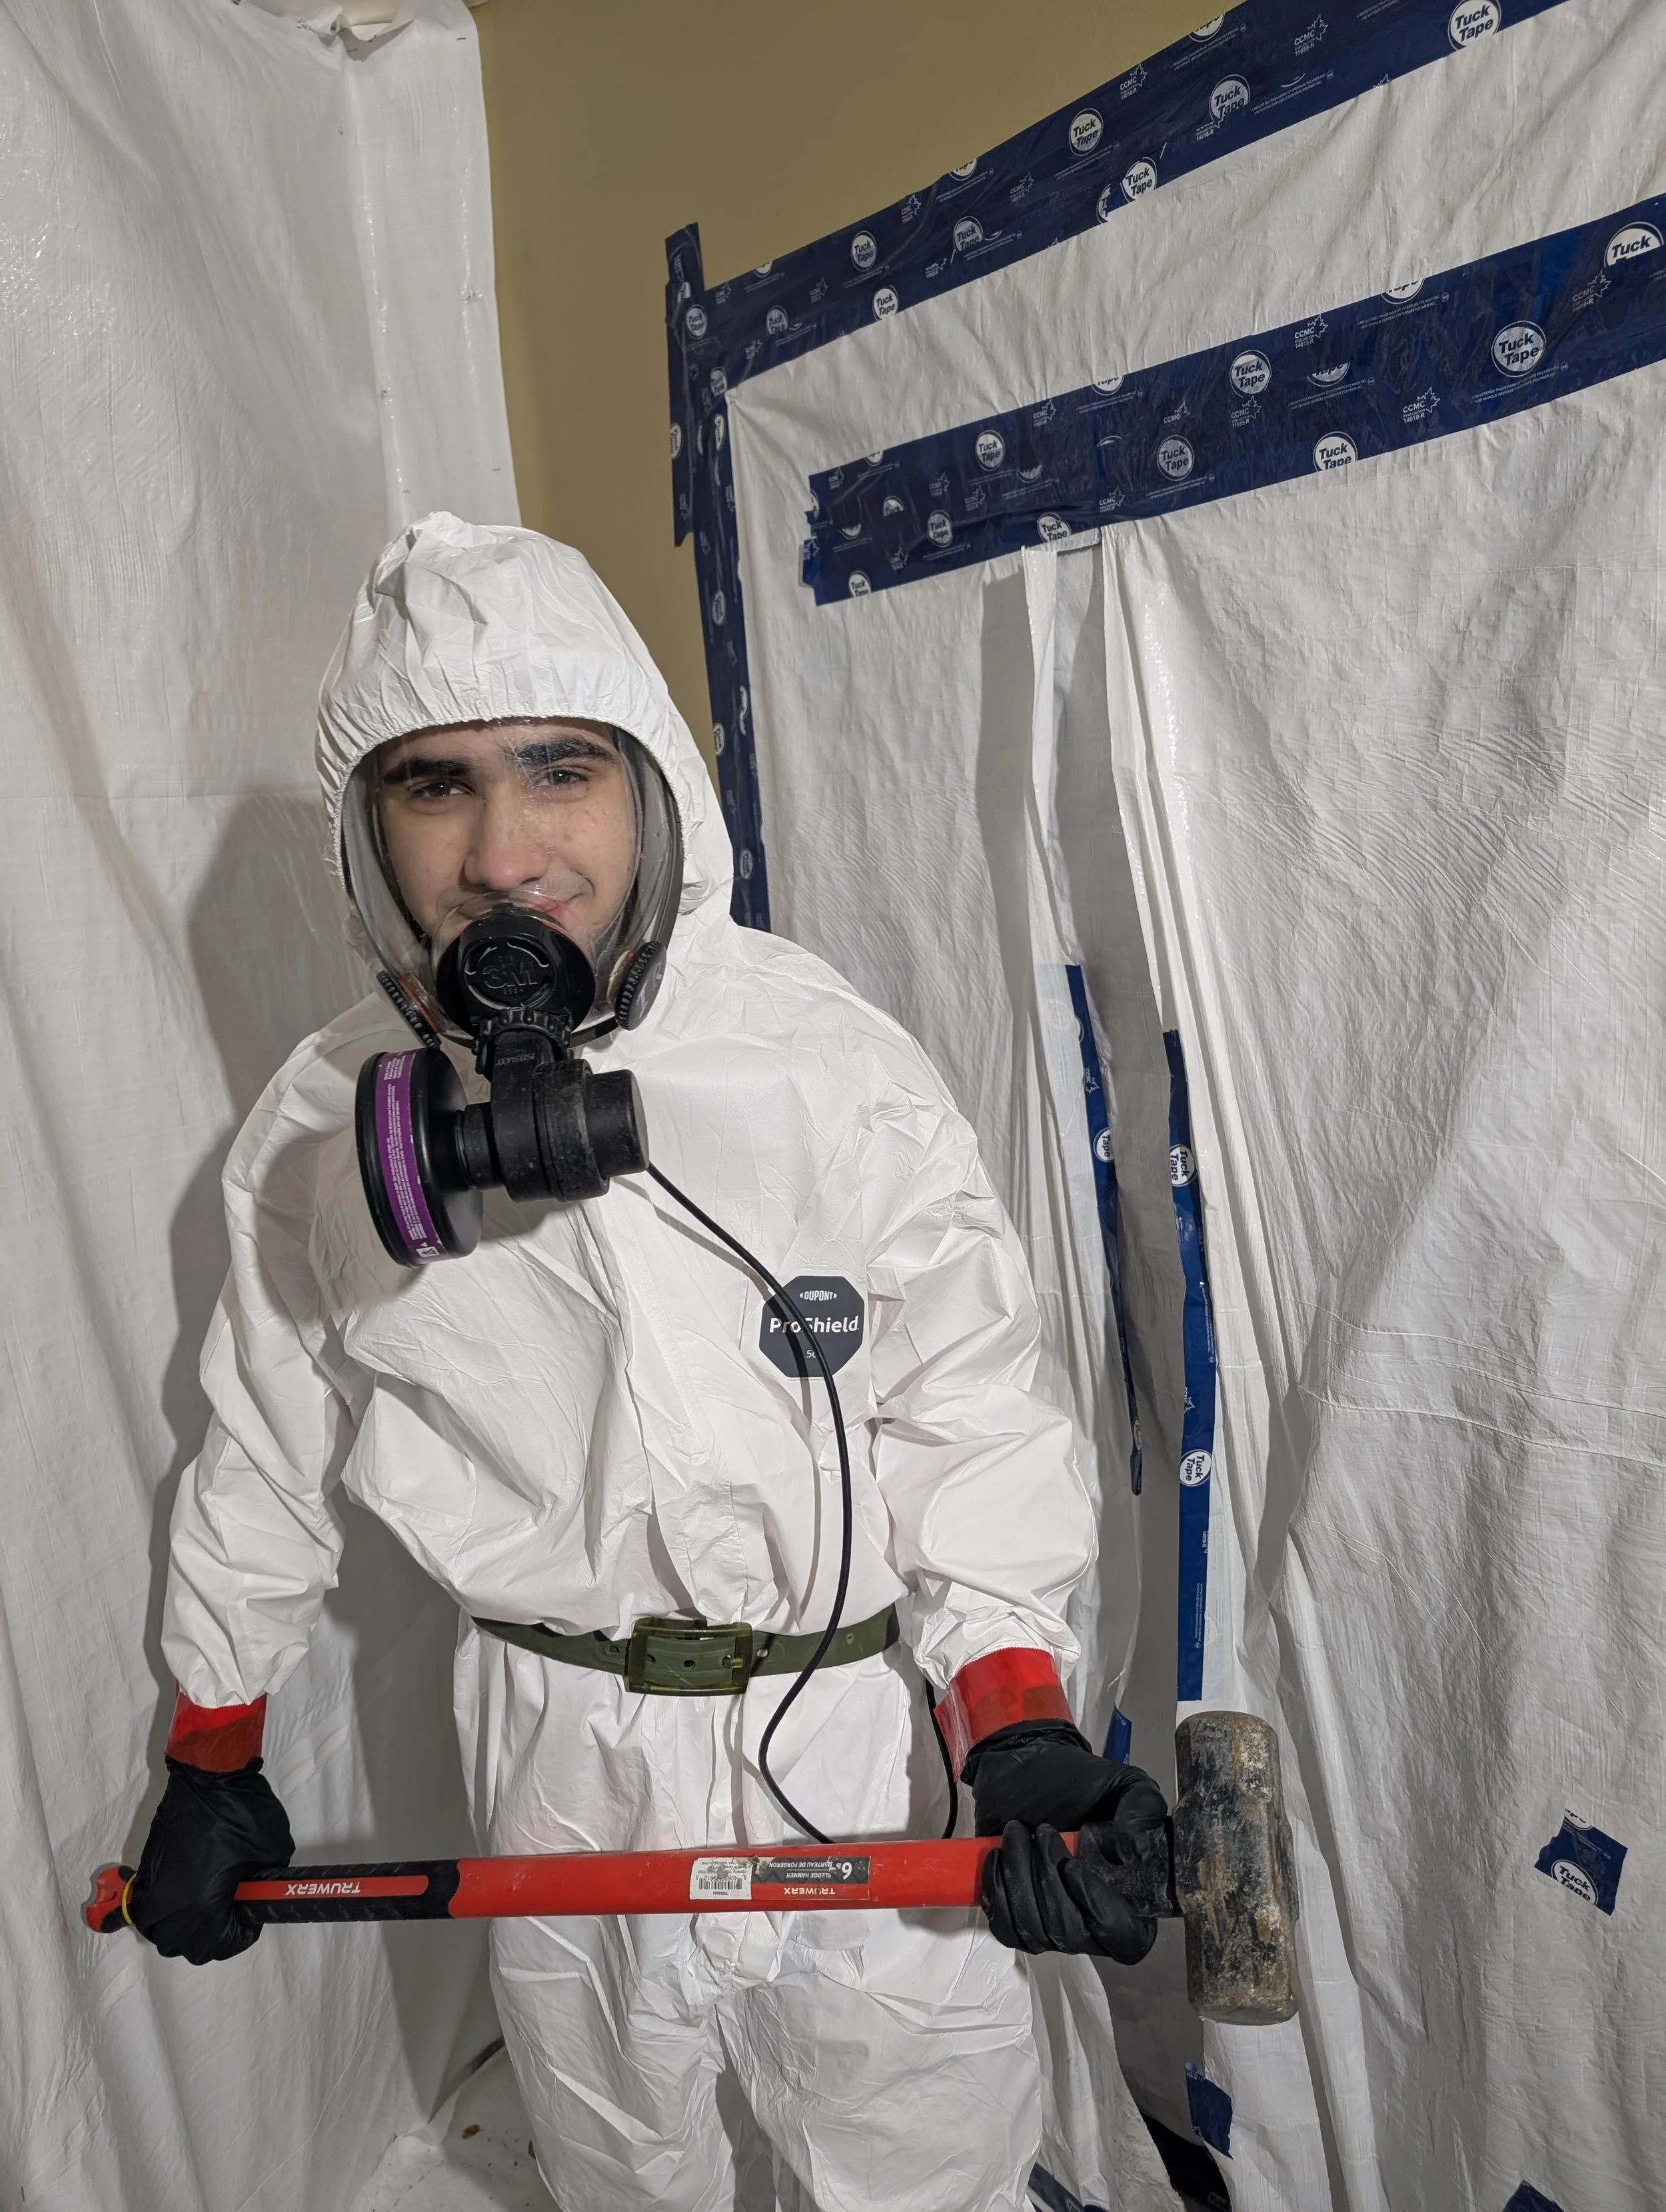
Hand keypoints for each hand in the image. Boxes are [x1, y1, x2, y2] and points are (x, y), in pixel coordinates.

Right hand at [128, 1757, 293, 1964]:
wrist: (206, 1778)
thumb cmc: (241, 1810)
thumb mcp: (271, 1853)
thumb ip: (264, 1885)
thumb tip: (257, 1896)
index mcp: (204, 1905)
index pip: (222, 1945)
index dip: (243, 1934)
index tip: (250, 1918)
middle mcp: (172, 1907)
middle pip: (190, 1948)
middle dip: (215, 1938)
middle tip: (232, 1916)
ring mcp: (154, 1891)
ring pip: (164, 1935)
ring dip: (186, 1932)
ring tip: (208, 1911)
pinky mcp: (146, 1874)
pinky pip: (149, 1912)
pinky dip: (165, 1915)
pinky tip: (185, 1900)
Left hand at [966, 1721, 1168, 1961]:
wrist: (1030, 1770)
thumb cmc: (1082, 1783)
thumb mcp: (1127, 1785)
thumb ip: (1143, 1810)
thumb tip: (1134, 1853)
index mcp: (1131, 1899)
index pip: (1125, 1939)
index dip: (1101, 1912)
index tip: (1074, 1867)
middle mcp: (1093, 1922)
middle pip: (1070, 1934)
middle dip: (1048, 1879)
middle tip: (1043, 1831)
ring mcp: (1053, 1924)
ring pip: (1034, 1932)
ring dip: (1019, 1878)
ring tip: (1017, 1833)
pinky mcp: (1017, 1918)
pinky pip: (1005, 1928)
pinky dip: (997, 1890)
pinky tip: (998, 1855)